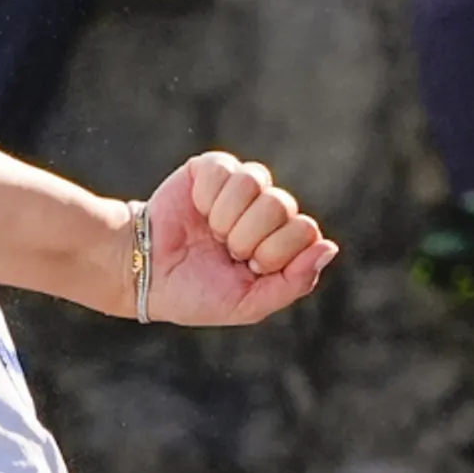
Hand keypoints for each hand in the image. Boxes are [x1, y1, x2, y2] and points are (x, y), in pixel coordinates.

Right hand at [143, 151, 333, 326]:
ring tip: (211, 232)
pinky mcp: (212, 168)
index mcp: (281, 241)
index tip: (248, 267)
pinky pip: (227, 170)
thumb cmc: (194, 293)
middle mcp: (267, 210)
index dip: (275, 253)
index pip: (307, 231)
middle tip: (226, 251)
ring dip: (227, 218)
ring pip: (258, 183)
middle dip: (248, 238)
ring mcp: (241, 187)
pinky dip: (207, 197)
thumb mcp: (248, 304)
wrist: (144, 274)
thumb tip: (329, 247)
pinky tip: (197, 210)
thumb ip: (294, 282)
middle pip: (283, 206)